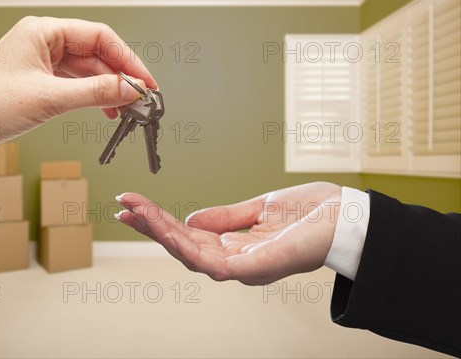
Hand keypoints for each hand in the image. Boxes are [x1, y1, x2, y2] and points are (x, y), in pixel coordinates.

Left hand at [0, 16, 156, 179]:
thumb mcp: (49, 98)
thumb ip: (95, 93)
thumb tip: (130, 89)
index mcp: (43, 31)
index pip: (99, 37)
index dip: (126, 59)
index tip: (145, 81)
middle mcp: (43, 44)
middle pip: (95, 54)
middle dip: (119, 76)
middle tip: (141, 98)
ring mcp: (40, 65)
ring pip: (86, 72)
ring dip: (107, 90)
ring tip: (126, 109)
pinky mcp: (38, 86)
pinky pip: (74, 87)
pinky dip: (92, 99)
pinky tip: (105, 112)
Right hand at [116, 182, 340, 284]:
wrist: (348, 216)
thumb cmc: (312, 213)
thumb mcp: (259, 208)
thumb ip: (225, 217)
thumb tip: (192, 218)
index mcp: (235, 245)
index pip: (188, 236)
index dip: (160, 221)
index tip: (134, 203)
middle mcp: (236, 261)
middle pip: (182, 246)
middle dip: (151, 226)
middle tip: (123, 206)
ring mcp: (244, 267)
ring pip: (190, 255)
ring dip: (160, 233)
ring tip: (135, 212)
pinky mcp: (255, 268)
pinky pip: (211, 262)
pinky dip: (185, 246)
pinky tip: (167, 230)